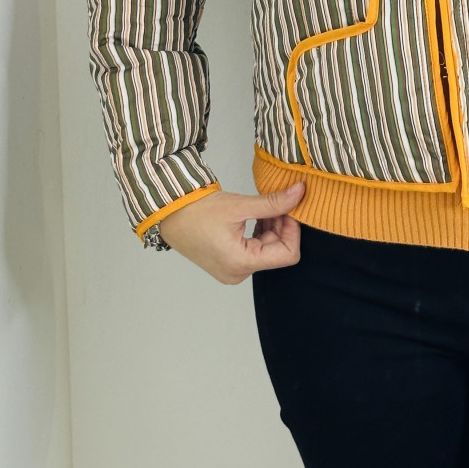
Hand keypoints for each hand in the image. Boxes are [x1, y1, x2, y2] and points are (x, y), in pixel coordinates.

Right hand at [158, 182, 304, 282]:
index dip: (293, 230)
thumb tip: (299, 193)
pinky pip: (254, 251)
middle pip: (277, 252)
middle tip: (280, 201)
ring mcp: (232, 271)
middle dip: (281, 226)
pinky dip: (259, 233)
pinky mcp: (228, 264)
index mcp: (241, 263)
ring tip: (265, 206)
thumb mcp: (240, 205)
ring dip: (271, 228)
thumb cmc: (197, 211)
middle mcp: (238, 273)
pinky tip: (256, 215)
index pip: (287, 254)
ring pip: (266, 251)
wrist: (169, 213)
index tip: (291, 209)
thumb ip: (273, 203)